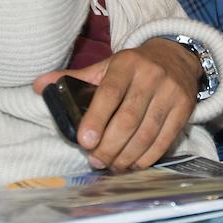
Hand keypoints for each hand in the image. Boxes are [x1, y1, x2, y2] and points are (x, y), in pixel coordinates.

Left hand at [32, 39, 201, 171]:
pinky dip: (147, 157)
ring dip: (127, 156)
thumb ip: (74, 78)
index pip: (110, 92)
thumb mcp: (106, 66)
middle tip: (95, 160)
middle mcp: (151, 76)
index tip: (84, 141)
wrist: (176, 57)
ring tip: (111, 165)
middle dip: (109, 145)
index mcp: (127, 64)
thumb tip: (38, 86)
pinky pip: (165, 139)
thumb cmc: (133, 67)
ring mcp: (170, 92)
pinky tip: (133, 164)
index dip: (96, 118)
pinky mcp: (184, 108)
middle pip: (128, 118)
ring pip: (147, 132)